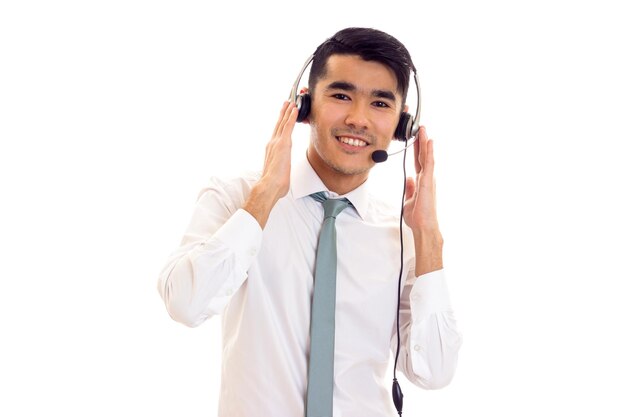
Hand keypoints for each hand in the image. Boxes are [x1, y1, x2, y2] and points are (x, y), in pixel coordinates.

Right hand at [259, 101, 298, 197]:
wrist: (269, 185)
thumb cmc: (274, 183)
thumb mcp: (278, 173)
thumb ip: (280, 169)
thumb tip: (282, 174)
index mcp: (271, 150)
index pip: (277, 134)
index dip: (281, 124)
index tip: (283, 116)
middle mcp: (272, 144)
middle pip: (279, 125)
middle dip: (283, 113)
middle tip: (287, 103)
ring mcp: (277, 143)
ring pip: (283, 123)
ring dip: (288, 112)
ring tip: (292, 102)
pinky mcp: (283, 144)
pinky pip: (288, 126)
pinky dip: (291, 117)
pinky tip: (295, 109)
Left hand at [403, 126, 443, 274]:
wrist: (423, 226)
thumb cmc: (418, 216)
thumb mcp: (409, 199)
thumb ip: (410, 188)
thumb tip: (409, 179)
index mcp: (421, 181)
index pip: (418, 161)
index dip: (416, 149)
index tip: (415, 138)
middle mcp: (426, 178)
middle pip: (423, 156)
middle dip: (421, 141)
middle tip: (420, 127)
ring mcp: (428, 179)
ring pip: (427, 157)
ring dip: (425, 142)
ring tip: (423, 129)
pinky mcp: (428, 181)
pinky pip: (429, 164)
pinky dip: (429, 152)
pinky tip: (429, 142)